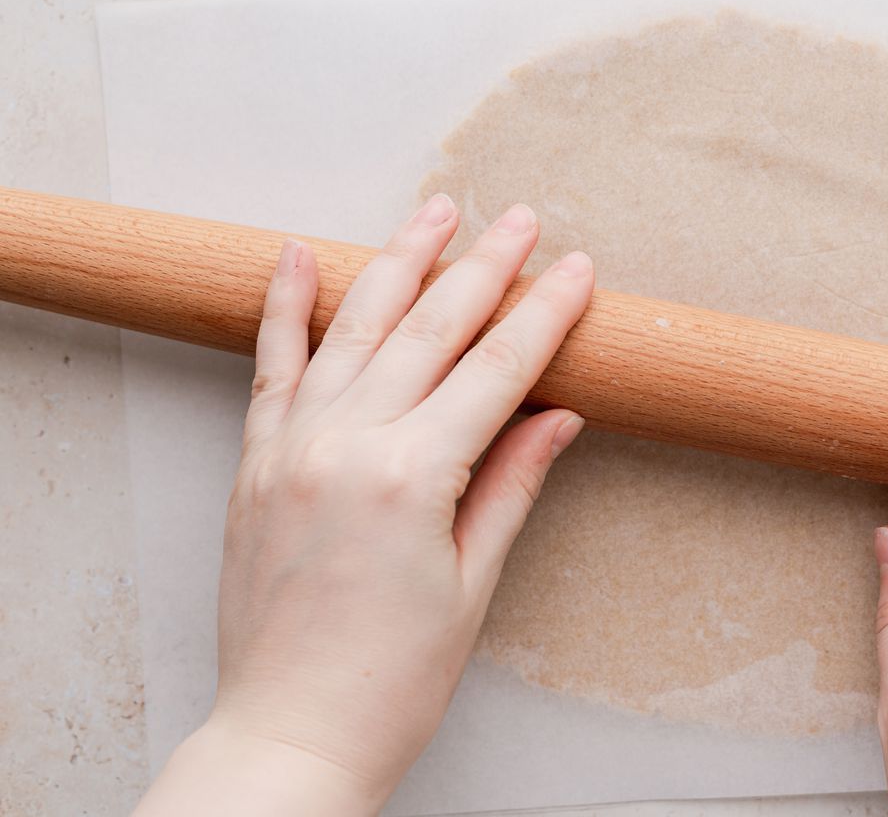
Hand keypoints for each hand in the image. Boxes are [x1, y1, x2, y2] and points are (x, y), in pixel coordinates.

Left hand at [136, 194, 592, 815]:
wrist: (289, 735)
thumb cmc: (389, 681)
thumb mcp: (471, 584)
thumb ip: (510, 484)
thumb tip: (557, 414)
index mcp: (412, 477)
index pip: (497, 370)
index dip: (544, 314)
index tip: (576, 270)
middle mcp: (346, 445)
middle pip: (431, 331)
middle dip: (485, 266)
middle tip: (523, 219)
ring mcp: (292, 448)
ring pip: (356, 328)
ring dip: (400, 262)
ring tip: (435, 209)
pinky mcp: (255, 463)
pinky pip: (270, 366)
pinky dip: (285, 307)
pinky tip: (301, 255)